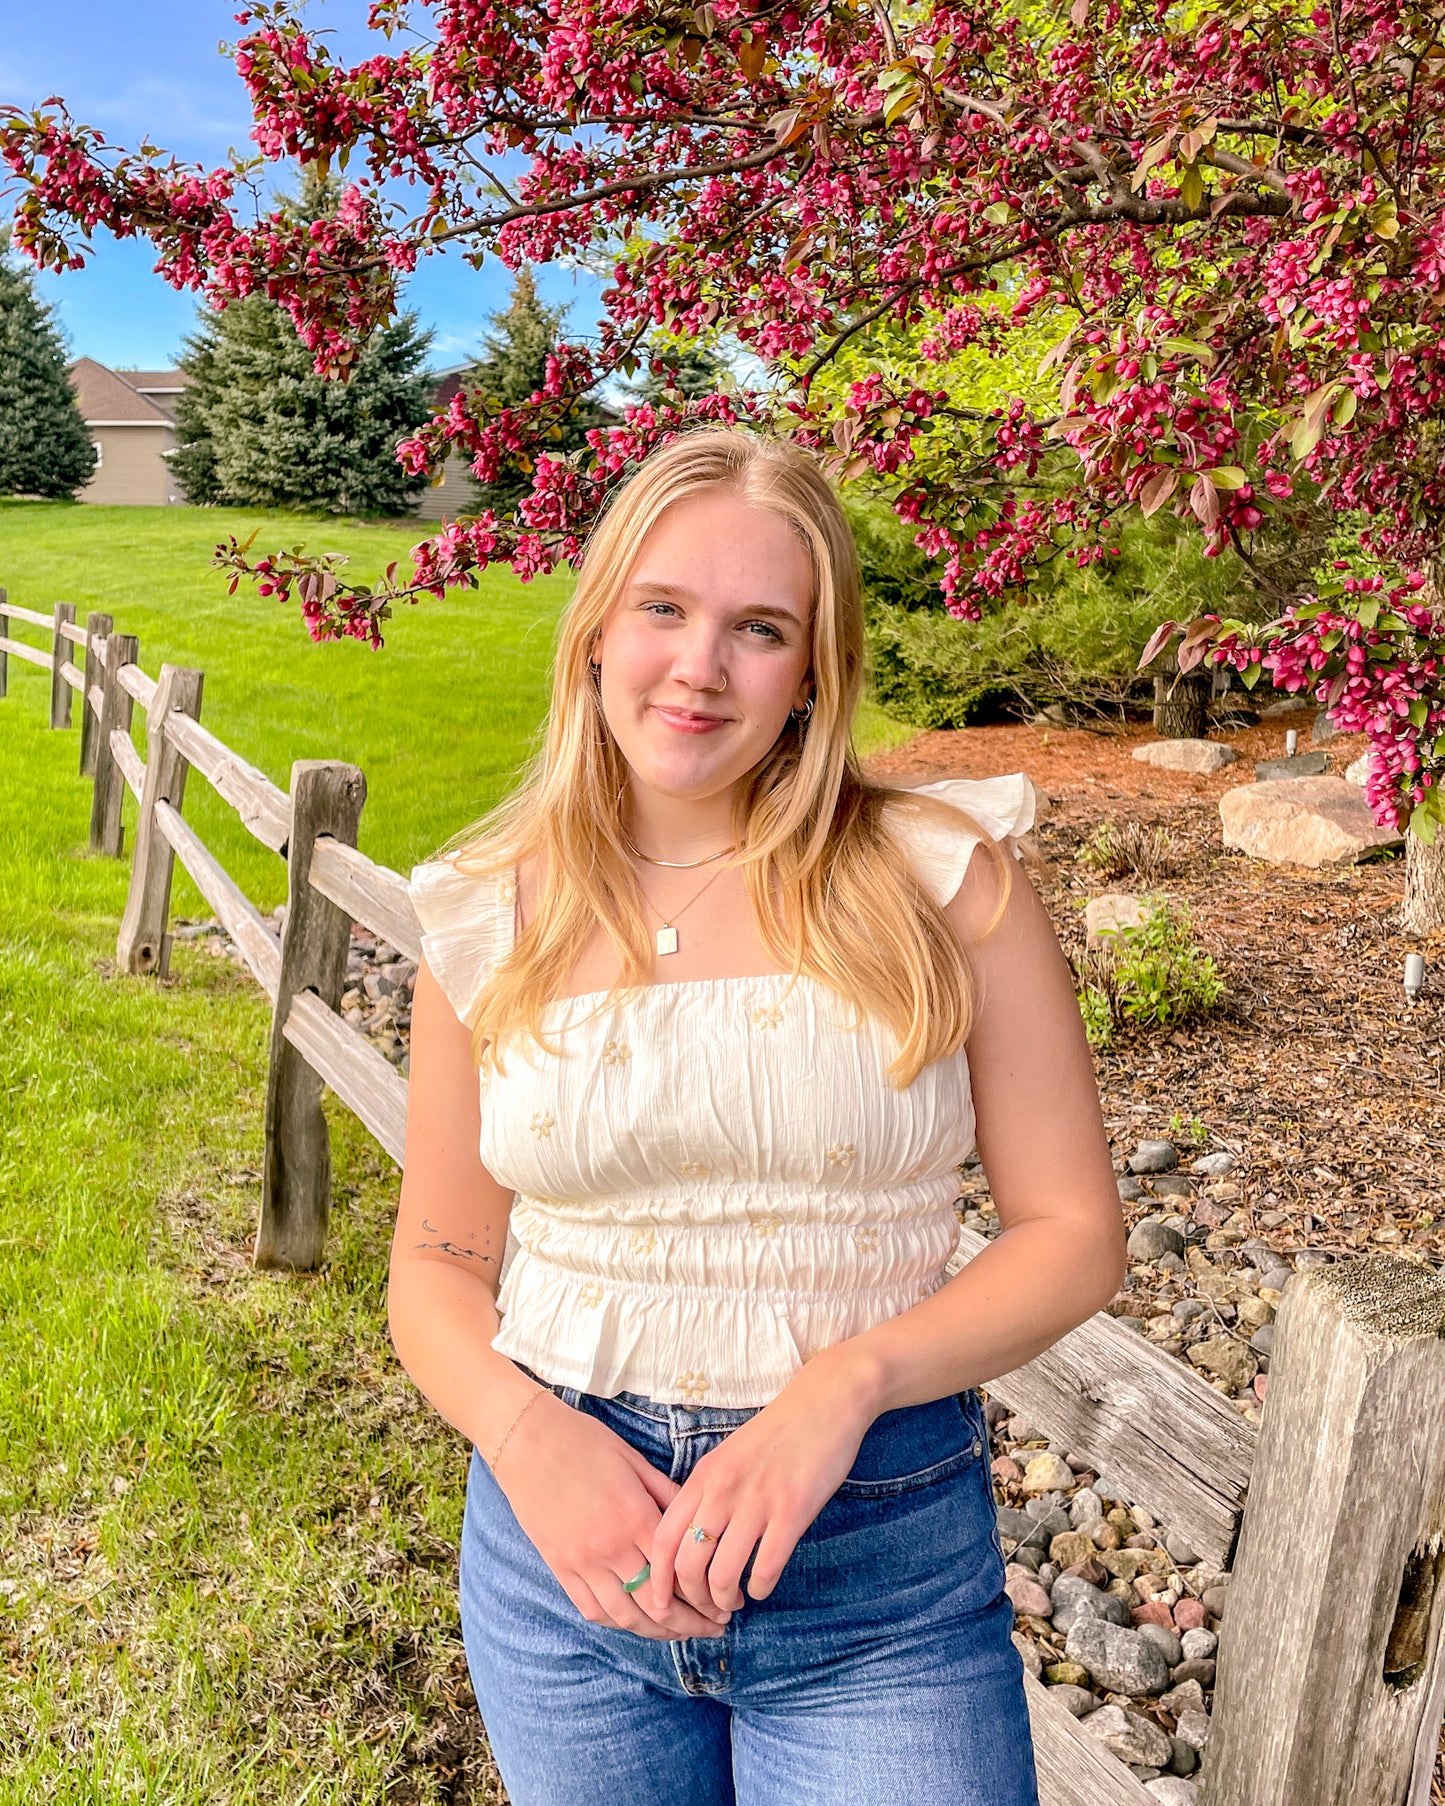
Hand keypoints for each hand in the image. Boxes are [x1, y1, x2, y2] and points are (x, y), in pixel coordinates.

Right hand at [493, 1391, 733, 1640]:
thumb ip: (667, 1494)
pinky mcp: (560, 1567)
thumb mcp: (634, 1460)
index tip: (723, 1606)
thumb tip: (697, 1519)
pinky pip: (592, 1609)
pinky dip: (616, 1623)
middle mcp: (612, 1547)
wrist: (527, 1441)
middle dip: (690, 1625)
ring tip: (679, 1633)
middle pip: (656, 1606)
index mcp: (636, 1517)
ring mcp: (583, 1561)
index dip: (705, 1598)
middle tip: (711, 1628)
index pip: (679, 1574)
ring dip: (657, 1633)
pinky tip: (635, 1622)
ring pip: (625, 1617)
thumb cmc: (584, 1441)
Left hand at [647, 1353, 879, 1618]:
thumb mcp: (727, 1456)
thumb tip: (688, 1541)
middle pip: (688, 1565)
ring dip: (726, 1600)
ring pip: (724, 1574)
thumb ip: (706, 1493)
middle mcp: (723, 1490)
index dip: (657, 1579)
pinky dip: (760, 1588)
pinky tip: (762, 1586)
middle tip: (708, 1608)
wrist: (823, 1403)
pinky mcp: (792, 1512)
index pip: (663, 1538)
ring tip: (735, 1601)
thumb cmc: (775, 1433)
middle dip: (694, 1599)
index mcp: (703, 1476)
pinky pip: (766, 1568)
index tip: (661, 1602)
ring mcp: (757, 1502)